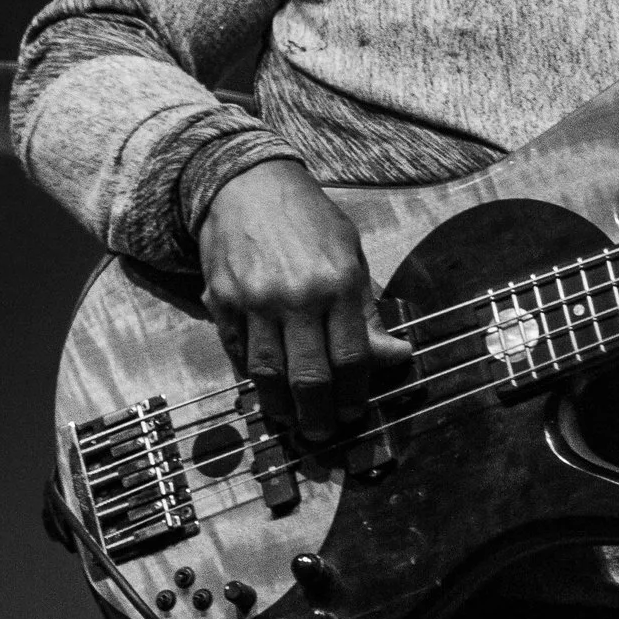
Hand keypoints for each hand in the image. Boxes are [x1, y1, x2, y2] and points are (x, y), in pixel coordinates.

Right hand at [198, 157, 382, 450]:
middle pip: (309, 376)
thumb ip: (368, 312)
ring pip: (268, 374)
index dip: (354, 395)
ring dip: (282, 407)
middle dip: (319, 415)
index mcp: (338, 283)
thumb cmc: (309, 221)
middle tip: (323, 434)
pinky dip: (252, 377)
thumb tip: (396, 357)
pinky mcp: (222, 302)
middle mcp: (296, 296)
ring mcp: (255, 301)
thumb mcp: (351, 254)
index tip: (354, 413)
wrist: (246, 184)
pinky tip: (266, 389)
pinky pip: (238, 354)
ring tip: (293, 422)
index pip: (350, 358)